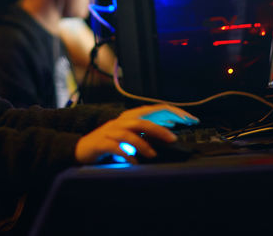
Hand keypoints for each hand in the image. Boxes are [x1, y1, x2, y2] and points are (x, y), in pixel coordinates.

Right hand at [74, 105, 198, 164]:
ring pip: (128, 133)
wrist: (82, 149)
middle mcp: (121, 121)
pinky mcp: (101, 143)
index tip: (189, 120)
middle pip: (142, 121)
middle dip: (159, 129)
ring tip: (152, 154)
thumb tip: (169, 130)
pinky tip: (134, 162)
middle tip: (173, 139)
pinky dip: (126, 154)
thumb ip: (146, 131)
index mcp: (130, 117)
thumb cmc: (110, 142)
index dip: (173, 113)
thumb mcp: (130, 135)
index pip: (155, 110)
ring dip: (142, 144)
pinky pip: (115, 147)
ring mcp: (110, 131)